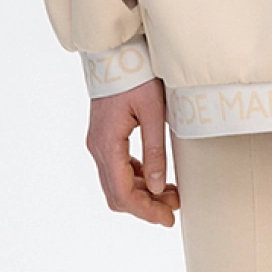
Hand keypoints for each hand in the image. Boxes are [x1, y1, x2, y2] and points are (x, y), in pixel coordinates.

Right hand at [86, 77, 180, 226]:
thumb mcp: (152, 112)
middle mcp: (97, 147)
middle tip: (173, 209)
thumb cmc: (136, 75)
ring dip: (142, 193)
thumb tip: (158, 187)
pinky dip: (136, 178)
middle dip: (145, 206)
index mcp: (107, 144)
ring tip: (171, 194)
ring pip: (116, 183)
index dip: (146, 211)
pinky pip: (117, 168)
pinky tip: (156, 177)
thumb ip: (155, 151)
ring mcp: (98, 142)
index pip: (123, 193)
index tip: (168, 218)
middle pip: (117, 193)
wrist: (117, 52)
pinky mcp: (104, 137)